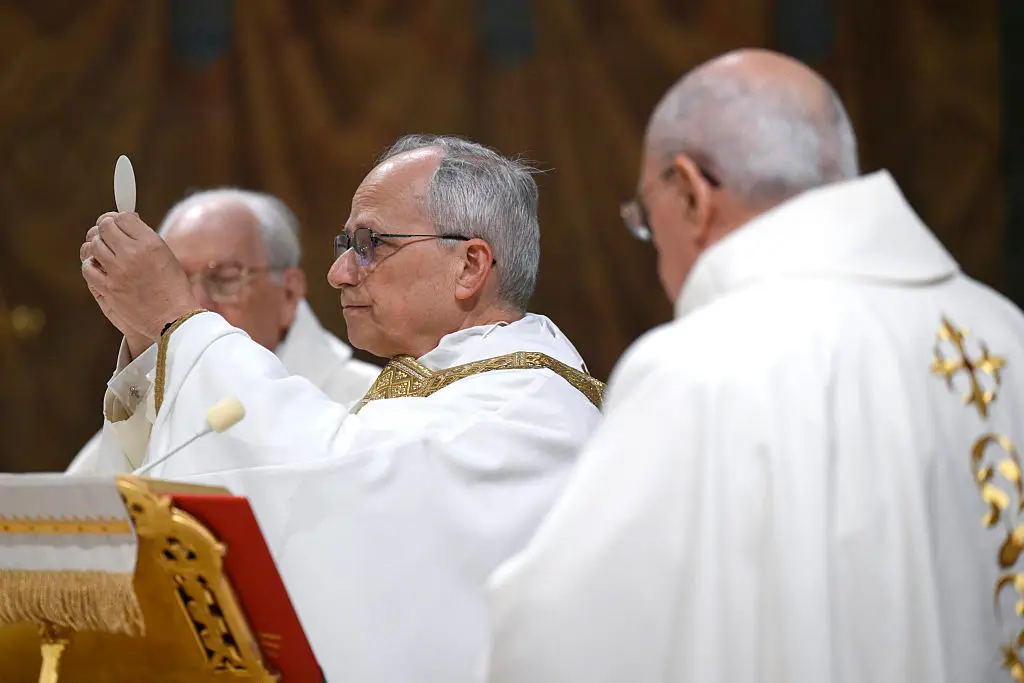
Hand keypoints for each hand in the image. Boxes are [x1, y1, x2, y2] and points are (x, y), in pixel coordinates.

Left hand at [80, 212, 197, 340]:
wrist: (173, 318)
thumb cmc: (173, 287)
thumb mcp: (166, 255)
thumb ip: (145, 238)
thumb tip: (125, 222)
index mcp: (151, 244)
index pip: (123, 217)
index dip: (118, 217)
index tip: (118, 222)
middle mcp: (132, 254)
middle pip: (104, 227)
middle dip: (105, 227)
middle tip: (108, 233)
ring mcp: (117, 272)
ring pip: (93, 245)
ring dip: (97, 245)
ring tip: (104, 250)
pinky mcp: (108, 288)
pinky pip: (88, 267)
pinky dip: (91, 264)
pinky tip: (99, 266)